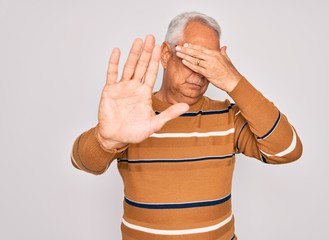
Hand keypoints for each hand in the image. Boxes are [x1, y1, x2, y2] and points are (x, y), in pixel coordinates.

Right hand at [97, 35, 188, 149]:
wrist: (116, 138)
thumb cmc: (134, 132)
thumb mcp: (155, 124)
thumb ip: (169, 114)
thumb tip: (186, 106)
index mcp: (145, 93)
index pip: (152, 73)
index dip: (156, 60)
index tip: (160, 47)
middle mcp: (134, 87)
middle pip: (142, 66)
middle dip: (146, 52)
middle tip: (151, 37)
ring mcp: (122, 87)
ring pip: (128, 66)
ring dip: (133, 54)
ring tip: (138, 40)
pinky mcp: (110, 90)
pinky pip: (112, 74)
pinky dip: (114, 62)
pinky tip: (117, 51)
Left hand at [175, 43, 242, 91]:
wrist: (233, 81)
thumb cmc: (230, 71)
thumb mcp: (227, 59)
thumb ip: (223, 52)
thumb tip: (224, 47)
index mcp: (215, 53)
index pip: (201, 48)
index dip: (192, 46)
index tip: (185, 44)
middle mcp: (211, 58)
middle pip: (196, 52)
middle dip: (186, 49)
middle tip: (178, 47)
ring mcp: (209, 65)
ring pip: (195, 59)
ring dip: (185, 56)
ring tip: (178, 53)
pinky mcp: (208, 73)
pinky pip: (196, 68)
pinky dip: (189, 64)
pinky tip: (183, 61)